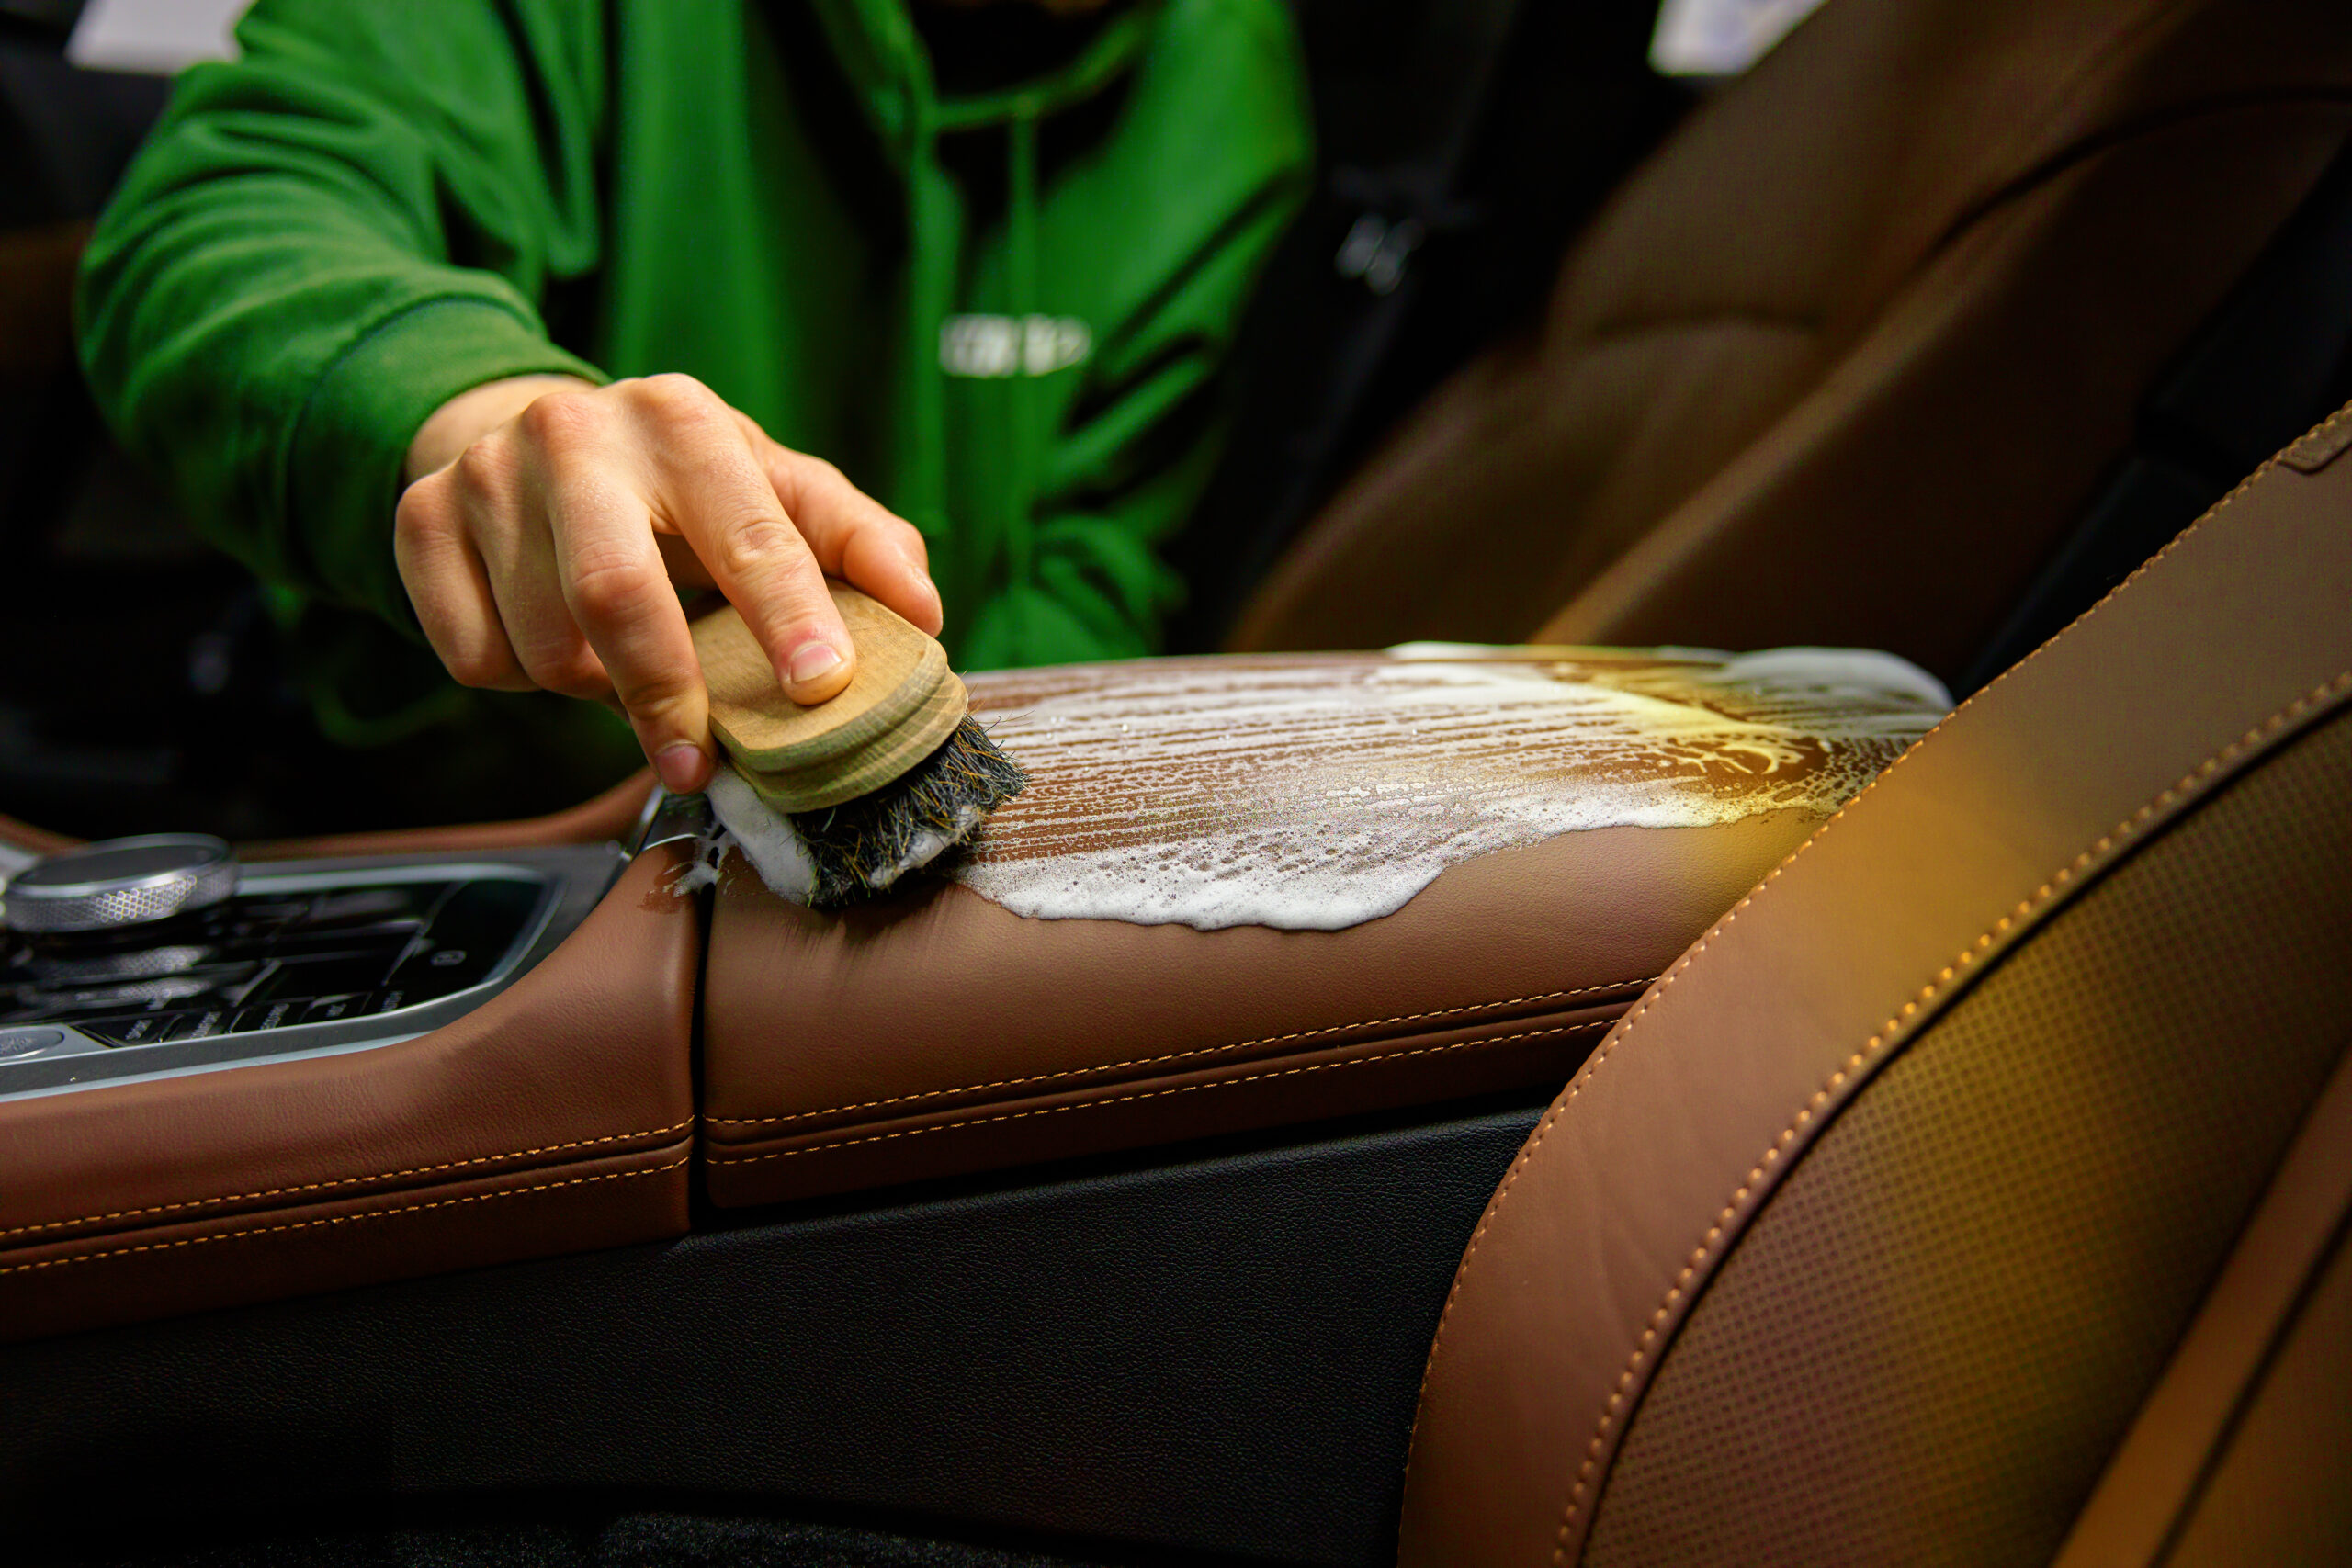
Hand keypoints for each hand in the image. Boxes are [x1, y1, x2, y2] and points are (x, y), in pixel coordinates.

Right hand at [395, 373, 941, 794]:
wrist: (534, 434)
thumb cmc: (684, 488)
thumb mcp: (776, 491)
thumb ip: (858, 542)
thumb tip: (923, 611)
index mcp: (683, 420)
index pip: (747, 528)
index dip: (789, 612)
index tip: (821, 685)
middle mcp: (576, 432)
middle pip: (614, 593)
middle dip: (666, 692)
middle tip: (700, 760)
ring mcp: (486, 474)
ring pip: (544, 645)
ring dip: (596, 690)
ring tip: (626, 664)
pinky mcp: (419, 520)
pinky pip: (474, 657)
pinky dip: (521, 680)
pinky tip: (551, 641)